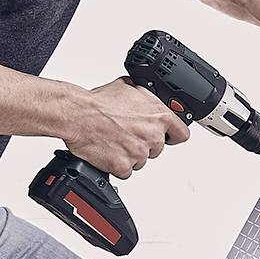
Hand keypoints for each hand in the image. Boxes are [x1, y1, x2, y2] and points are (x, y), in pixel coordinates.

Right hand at [63, 80, 188, 177]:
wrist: (78, 115)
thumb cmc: (99, 102)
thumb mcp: (129, 88)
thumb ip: (146, 98)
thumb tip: (150, 100)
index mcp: (158, 116)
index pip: (181, 134)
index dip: (173, 136)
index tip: (168, 137)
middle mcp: (152, 136)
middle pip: (157, 149)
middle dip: (144, 144)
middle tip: (128, 134)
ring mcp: (139, 153)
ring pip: (141, 160)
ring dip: (130, 154)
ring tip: (115, 140)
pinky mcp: (124, 166)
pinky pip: (126, 171)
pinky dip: (117, 165)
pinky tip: (109, 151)